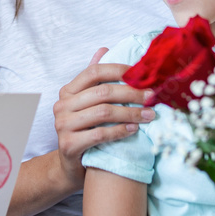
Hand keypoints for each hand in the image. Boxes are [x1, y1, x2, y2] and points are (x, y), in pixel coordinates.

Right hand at [52, 47, 155, 190]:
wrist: (70, 166)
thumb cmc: (85, 132)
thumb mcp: (89, 104)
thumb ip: (95, 80)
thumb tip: (104, 49)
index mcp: (67, 91)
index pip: (94, 71)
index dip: (119, 70)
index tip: (142, 74)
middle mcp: (62, 105)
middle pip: (102, 92)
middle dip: (131, 93)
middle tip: (153, 96)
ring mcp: (62, 125)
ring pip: (103, 112)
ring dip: (131, 112)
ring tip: (150, 115)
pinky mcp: (68, 144)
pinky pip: (100, 134)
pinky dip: (121, 130)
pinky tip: (135, 129)